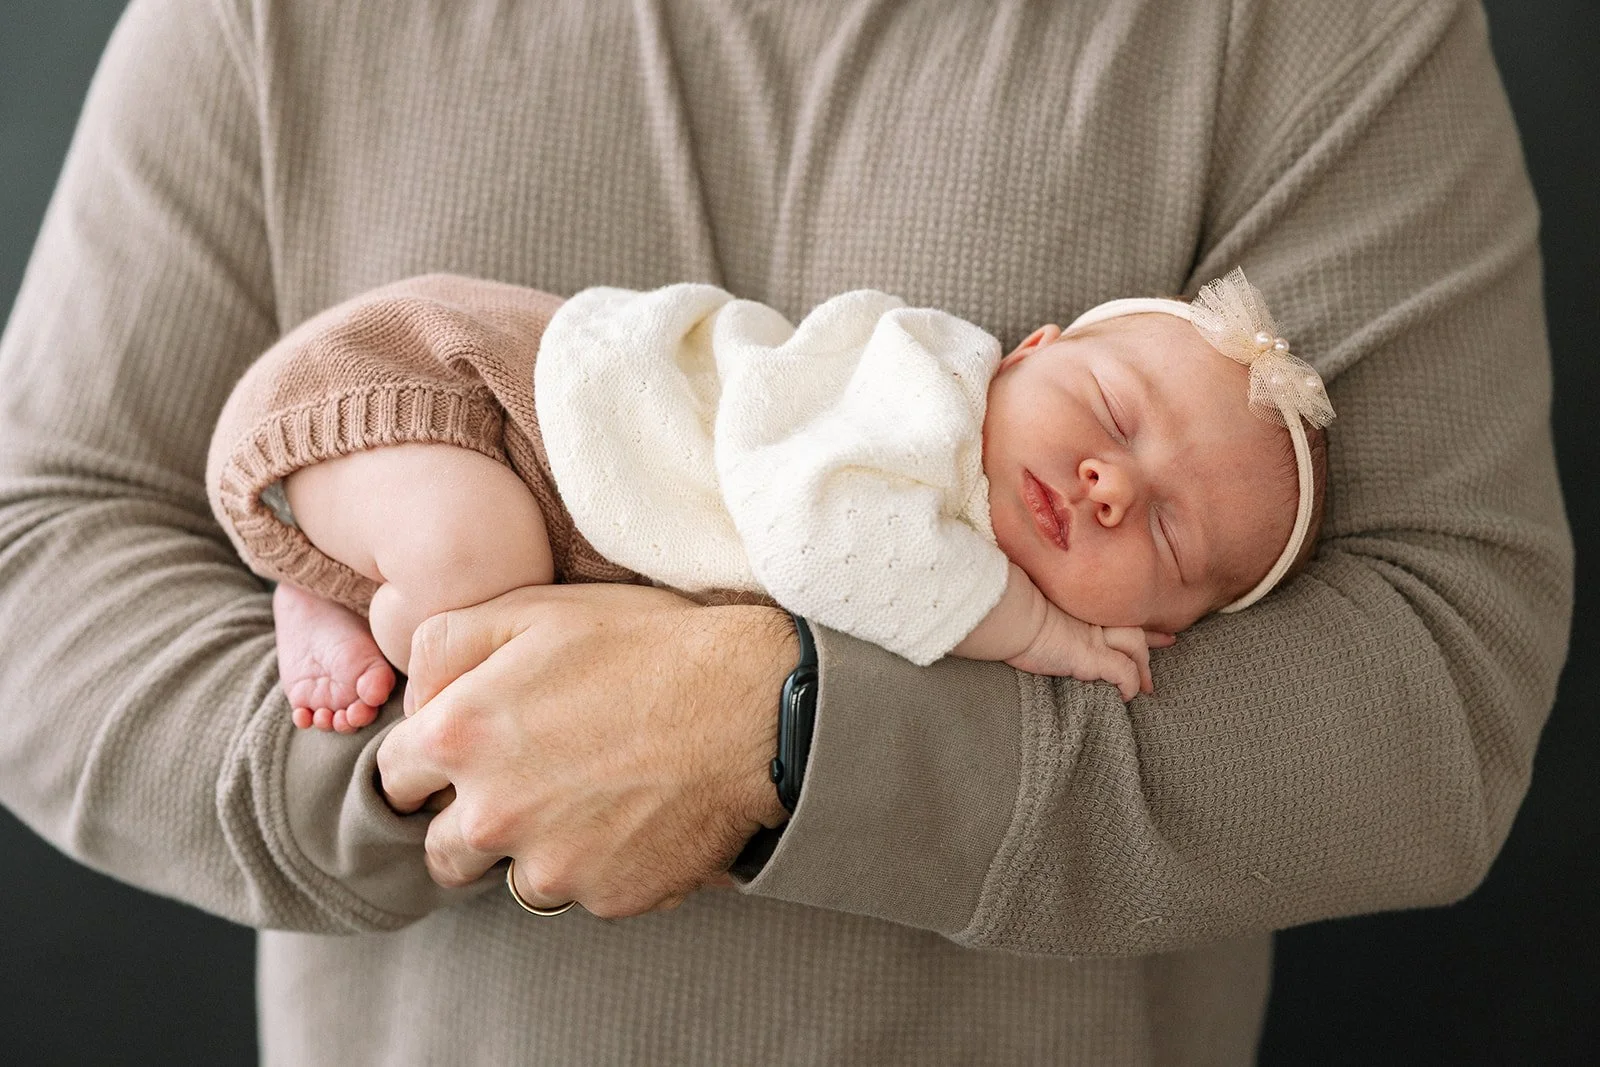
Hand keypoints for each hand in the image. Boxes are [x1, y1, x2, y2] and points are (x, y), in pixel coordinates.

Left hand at [376, 582, 794, 917]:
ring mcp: (551, 867)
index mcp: (459, 739)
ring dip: (537, 849)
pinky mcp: (608, 898)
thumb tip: (414, 697)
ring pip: (514, 878)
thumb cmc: (647, 647)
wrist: (753, 706)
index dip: (427, 762)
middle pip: (441, 851)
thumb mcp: (535, 610)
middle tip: (526, 783)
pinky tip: (637, 814)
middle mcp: (490, 816)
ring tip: (591, 797)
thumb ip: (445, 645)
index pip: (394, 778)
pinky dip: (603, 863)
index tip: (465, 752)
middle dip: (469, 822)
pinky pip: (586, 893)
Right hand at [1005, 604, 1173, 699]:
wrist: (1005, 615)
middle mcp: (1091, 617)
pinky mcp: (1090, 656)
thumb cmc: (1009, 614)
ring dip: (1142, 667)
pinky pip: (1123, 672)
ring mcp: (1092, 635)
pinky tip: (1128, 696)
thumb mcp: (1031, 609)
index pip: (1117, 610)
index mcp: (1079, 605)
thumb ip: (1045, 612)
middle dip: (1152, 641)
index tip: (1154, 624)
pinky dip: (1129, 684)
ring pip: (1134, 646)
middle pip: (1132, 626)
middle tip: (1170, 644)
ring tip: (1146, 687)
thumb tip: (1043, 620)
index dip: (1136, 617)